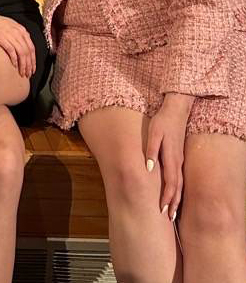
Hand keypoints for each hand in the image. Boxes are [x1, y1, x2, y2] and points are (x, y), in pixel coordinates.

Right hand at [0, 5, 35, 77]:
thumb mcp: (9, 26)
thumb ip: (17, 34)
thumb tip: (22, 45)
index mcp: (21, 30)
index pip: (32, 47)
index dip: (33, 60)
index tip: (32, 68)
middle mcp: (18, 32)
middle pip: (28, 52)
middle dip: (29, 65)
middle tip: (28, 74)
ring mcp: (10, 34)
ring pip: (22, 53)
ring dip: (23, 65)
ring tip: (22, 73)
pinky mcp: (1, 37)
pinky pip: (11, 51)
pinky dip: (14, 59)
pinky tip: (14, 66)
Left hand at [145, 92, 193, 220]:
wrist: (176, 111)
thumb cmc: (162, 122)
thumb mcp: (154, 134)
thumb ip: (151, 151)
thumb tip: (149, 168)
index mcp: (171, 158)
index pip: (171, 183)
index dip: (167, 198)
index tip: (163, 210)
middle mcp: (177, 162)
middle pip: (177, 187)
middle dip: (174, 204)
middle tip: (169, 218)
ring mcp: (179, 160)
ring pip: (180, 184)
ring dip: (177, 198)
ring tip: (173, 211)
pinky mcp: (178, 157)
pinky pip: (179, 177)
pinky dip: (178, 189)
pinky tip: (175, 194)